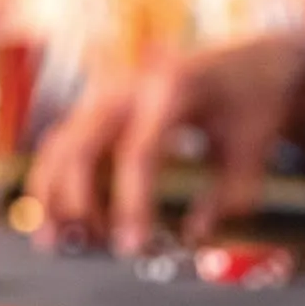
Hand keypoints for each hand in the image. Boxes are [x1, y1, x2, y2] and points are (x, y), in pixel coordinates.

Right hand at [25, 33, 304, 256]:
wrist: (250, 58)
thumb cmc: (253, 103)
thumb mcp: (254, 146)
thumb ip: (228, 195)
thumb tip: (192, 236)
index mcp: (172, 89)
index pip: (139, 151)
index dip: (131, 202)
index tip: (132, 246)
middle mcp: (129, 86)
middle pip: (83, 144)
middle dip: (77, 199)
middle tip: (86, 247)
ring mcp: (107, 92)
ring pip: (61, 143)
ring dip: (50, 194)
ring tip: (52, 242)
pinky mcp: (97, 105)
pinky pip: (61, 143)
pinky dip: (51, 181)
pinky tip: (52, 218)